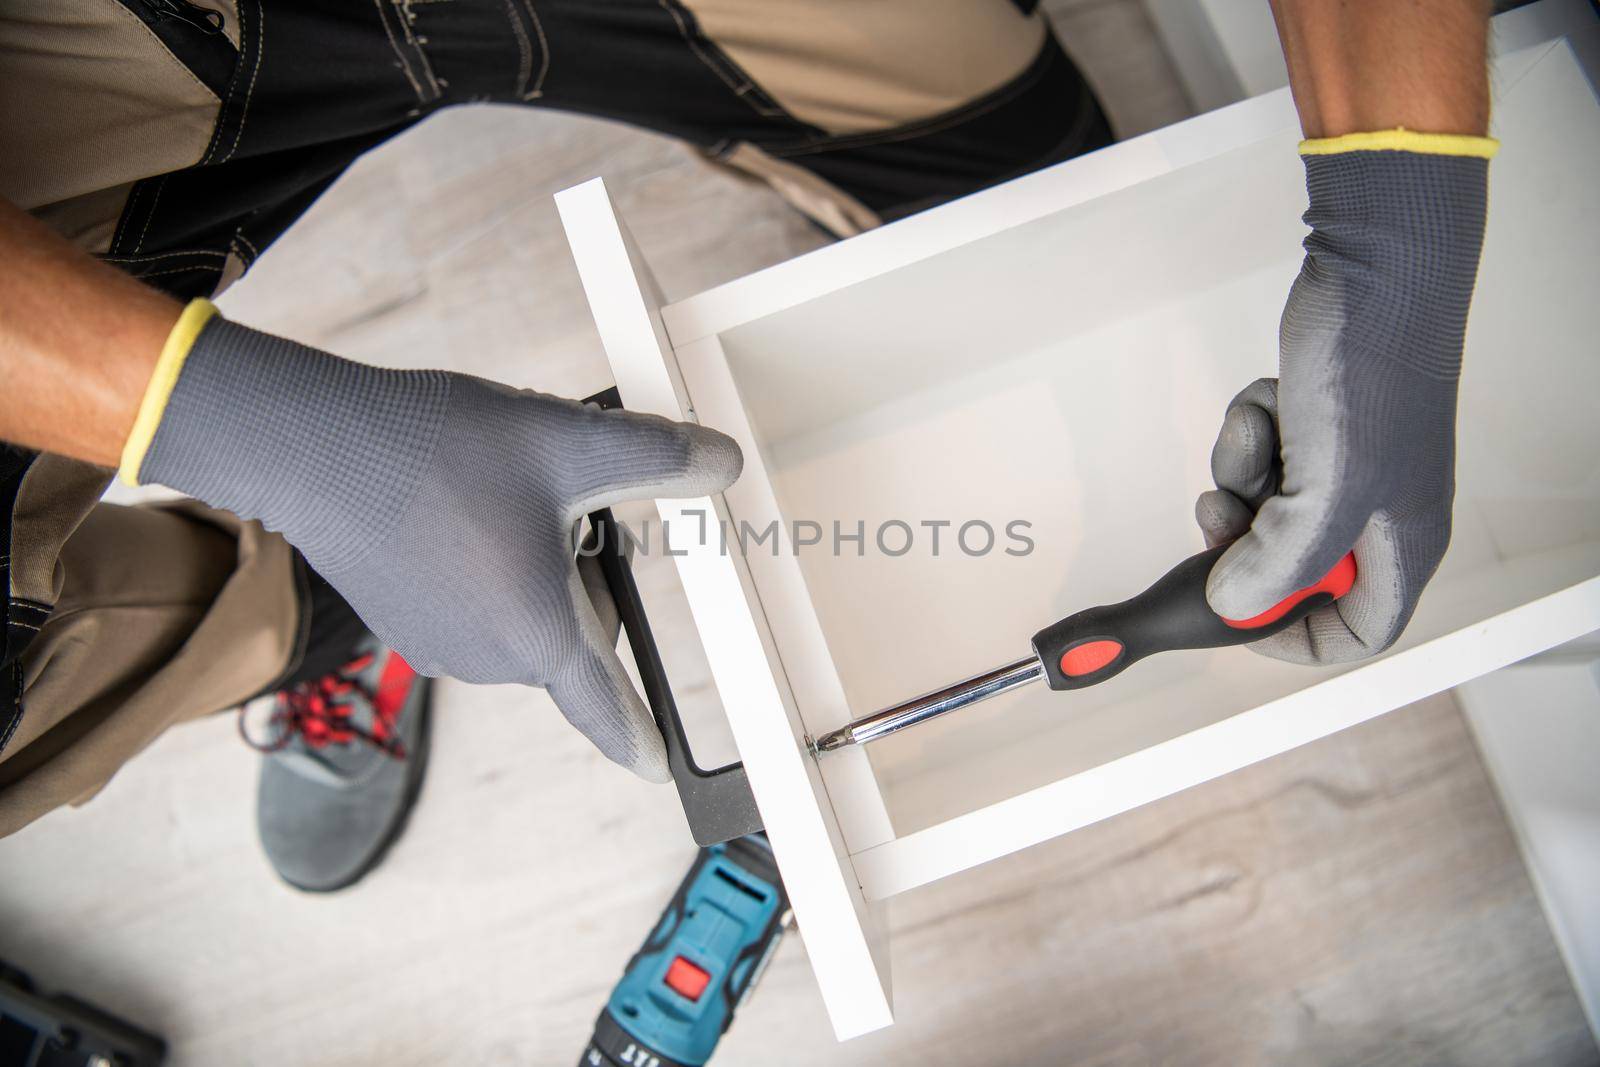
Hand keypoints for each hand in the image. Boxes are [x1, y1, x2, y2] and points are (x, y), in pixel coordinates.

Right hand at [133, 308, 741, 780]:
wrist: (314, 444)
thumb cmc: (438, 449)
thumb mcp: (570, 441)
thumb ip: (657, 457)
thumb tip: (724, 463)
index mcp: (539, 635)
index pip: (606, 705)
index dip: (641, 734)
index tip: (660, 768)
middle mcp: (489, 659)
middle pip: (577, 628)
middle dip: (584, 571)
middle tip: (553, 499)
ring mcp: (440, 646)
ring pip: (525, 609)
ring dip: (532, 561)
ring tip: (492, 495)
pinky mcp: (403, 624)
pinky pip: (475, 602)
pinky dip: (485, 564)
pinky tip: (453, 507)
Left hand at [1195, 143, 1489, 663]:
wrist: (1376, 272)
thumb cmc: (1371, 381)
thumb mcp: (1328, 492)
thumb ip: (1280, 563)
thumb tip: (1231, 604)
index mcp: (1398, 545)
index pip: (1354, 632)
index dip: (1295, 638)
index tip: (1234, 618)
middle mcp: (1373, 514)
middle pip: (1290, 571)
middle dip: (1245, 543)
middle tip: (1219, 514)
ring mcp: (1342, 468)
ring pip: (1263, 508)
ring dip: (1242, 474)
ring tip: (1258, 435)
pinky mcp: (1311, 427)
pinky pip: (1259, 456)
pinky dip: (1250, 432)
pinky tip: (1269, 399)